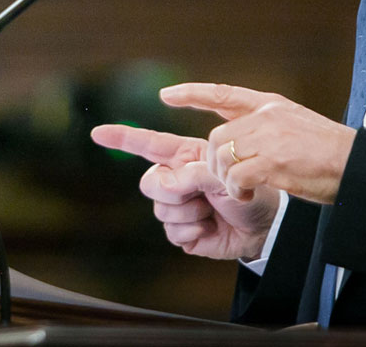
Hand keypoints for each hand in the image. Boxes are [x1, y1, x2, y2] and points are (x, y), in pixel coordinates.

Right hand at [90, 123, 279, 259]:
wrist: (267, 225)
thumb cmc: (251, 189)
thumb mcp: (222, 173)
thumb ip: (191, 173)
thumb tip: (165, 185)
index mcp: (185, 157)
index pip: (147, 145)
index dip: (122, 138)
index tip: (98, 133)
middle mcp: (177, 180)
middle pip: (150, 183)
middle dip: (172, 189)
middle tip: (200, 191)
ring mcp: (178, 207)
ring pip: (161, 210)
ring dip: (190, 211)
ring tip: (212, 208)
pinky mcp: (183, 232)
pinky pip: (173, 232)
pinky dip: (194, 230)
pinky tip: (210, 226)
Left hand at [160, 82, 355, 204]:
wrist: (355, 164)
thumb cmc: (327, 152)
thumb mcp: (293, 124)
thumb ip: (264, 125)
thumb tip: (236, 137)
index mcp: (269, 105)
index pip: (222, 93)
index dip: (192, 93)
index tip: (166, 95)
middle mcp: (265, 116)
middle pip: (216, 138)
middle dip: (215, 163)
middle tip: (230, 181)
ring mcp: (268, 137)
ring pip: (221, 157)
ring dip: (226, 179)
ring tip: (243, 189)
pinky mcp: (272, 161)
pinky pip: (236, 177)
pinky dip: (237, 190)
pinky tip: (250, 194)